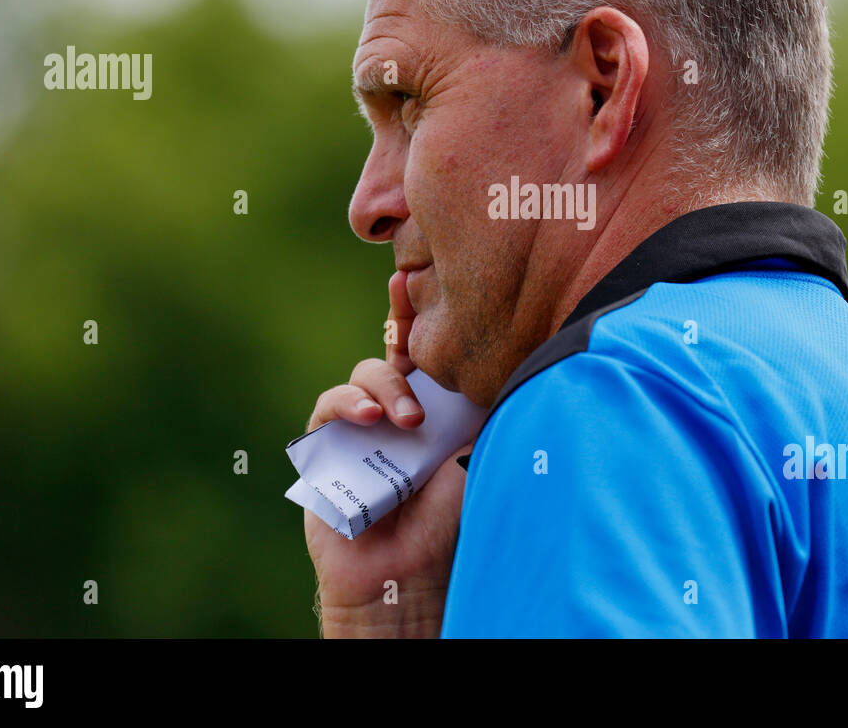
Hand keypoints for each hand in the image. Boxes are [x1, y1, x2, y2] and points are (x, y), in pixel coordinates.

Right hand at [302, 269, 473, 637]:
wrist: (403, 570)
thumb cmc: (444, 517)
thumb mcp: (477, 454)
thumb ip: (486, 411)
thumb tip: (522, 365)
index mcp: (435, 403)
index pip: (432, 350)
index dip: (427, 314)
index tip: (427, 277)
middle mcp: (396, 405)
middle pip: (396, 347)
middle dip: (403, 321)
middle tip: (415, 320)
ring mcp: (359, 421)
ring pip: (367, 373)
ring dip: (387, 387)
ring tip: (407, 420)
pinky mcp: (326, 442)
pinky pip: (329, 405)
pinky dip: (349, 404)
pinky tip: (370, 420)